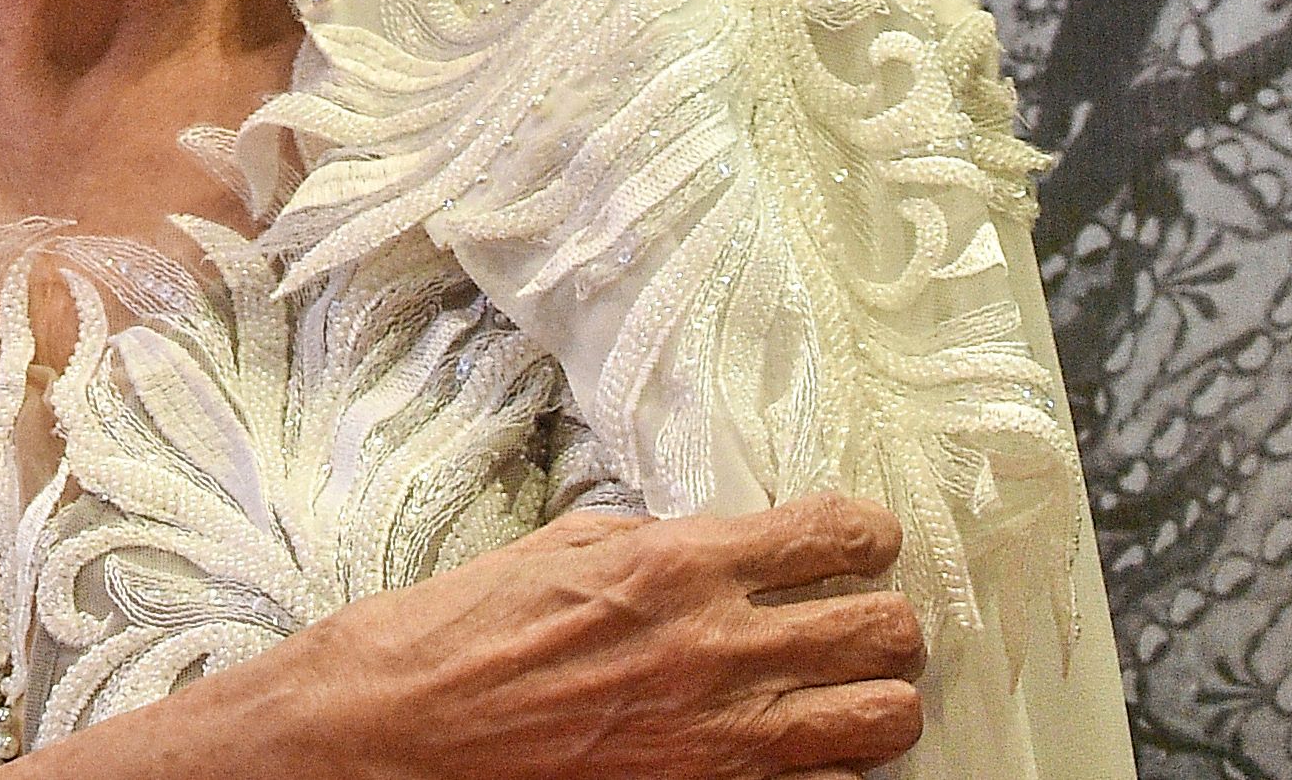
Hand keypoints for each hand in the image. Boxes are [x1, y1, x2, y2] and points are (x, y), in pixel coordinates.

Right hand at [77, 494, 924, 779]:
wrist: (404, 729)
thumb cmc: (465, 630)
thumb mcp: (565, 548)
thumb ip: (659, 546)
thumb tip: (723, 545)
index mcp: (678, 565)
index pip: (841, 535)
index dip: (865, 536)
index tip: (856, 541)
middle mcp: (718, 649)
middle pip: (888, 631)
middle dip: (879, 619)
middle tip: (849, 618)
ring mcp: (723, 738)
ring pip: (887, 719)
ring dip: (872, 698)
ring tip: (838, 689)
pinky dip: (826, 764)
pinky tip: (791, 744)